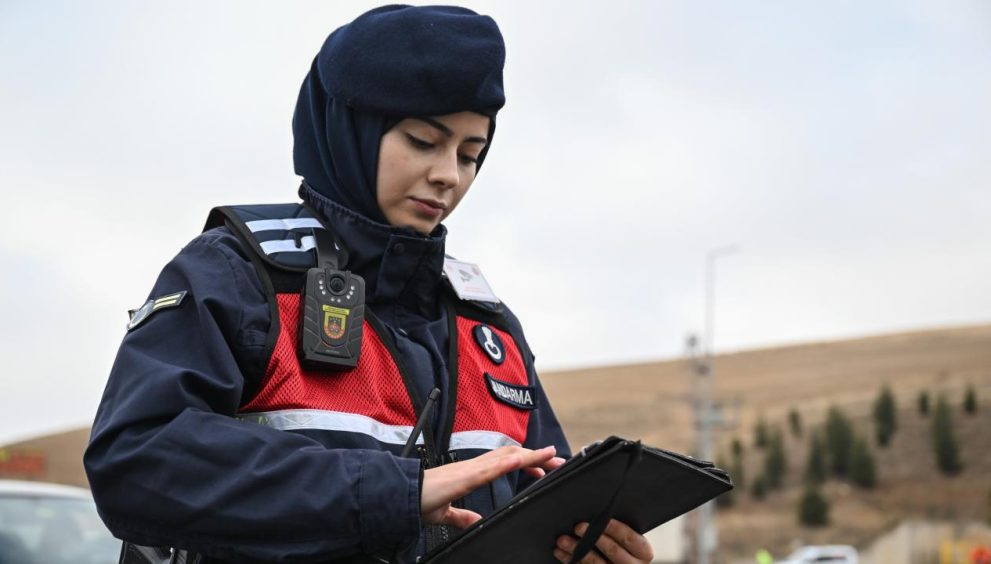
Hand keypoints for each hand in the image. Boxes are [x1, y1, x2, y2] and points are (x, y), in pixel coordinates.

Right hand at [421, 445, 563, 527]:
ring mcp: (468, 470)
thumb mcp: (446, 512)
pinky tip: (520, 461)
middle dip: (536, 456)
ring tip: (549, 454)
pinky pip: (487, 469)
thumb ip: (462, 516)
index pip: (503, 463)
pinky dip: (505, 464)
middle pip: (510, 456)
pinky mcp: (461, 478)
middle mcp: (472, 466)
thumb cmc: (418, 500)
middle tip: (558, 460)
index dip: (525, 461)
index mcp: (470, 473)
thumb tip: (475, 521)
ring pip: (503, 458)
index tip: (544, 467)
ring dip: (528, 455)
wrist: (400, 497)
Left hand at [554, 519, 652, 562]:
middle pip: (614, 552)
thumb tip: (602, 502)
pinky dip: (570, 560)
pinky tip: (561, 552)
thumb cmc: (622, 543)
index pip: (630, 538)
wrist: (620, 562)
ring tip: (562, 540)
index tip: (602, 519)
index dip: (616, 528)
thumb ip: (617, 523)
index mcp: (643, 552)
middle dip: (594, 538)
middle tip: (578, 527)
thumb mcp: (627, 534)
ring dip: (577, 550)